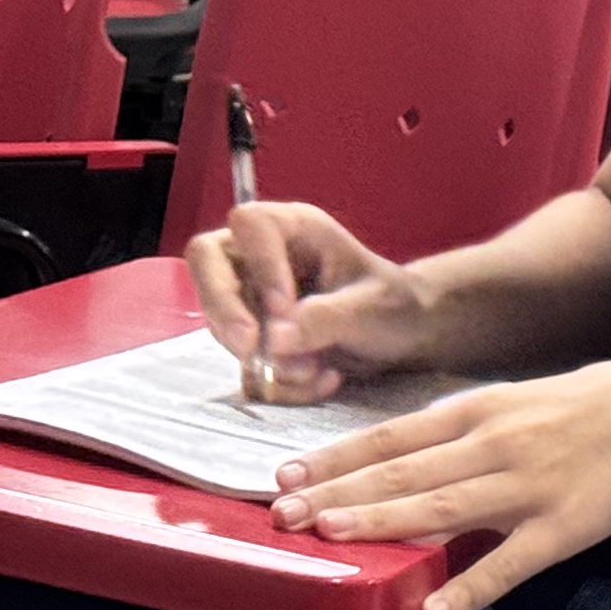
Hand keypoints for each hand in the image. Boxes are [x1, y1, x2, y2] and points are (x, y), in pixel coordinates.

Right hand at [185, 199, 436, 404]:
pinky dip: (278, 383)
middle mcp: (262, 257)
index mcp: (294, 230)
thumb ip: (325, 318)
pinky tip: (321, 380)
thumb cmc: (393, 305)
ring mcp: (252, 297)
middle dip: (226, 312)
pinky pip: (244, 362)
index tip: (283, 309)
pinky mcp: (255, 337)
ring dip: (263, 358)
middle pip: (206, 264)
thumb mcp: (371, 308)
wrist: (404, 336)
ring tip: (317, 369)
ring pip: (220, 322)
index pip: (248, 226)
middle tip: (252, 348)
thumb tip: (275, 339)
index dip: (258, 267)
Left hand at [267, 359, 610, 609]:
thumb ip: (455, 431)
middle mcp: (492, 445)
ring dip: (384, 522)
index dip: (336, 458)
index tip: (286, 474)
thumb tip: (395, 456)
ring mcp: (525, 488)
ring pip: (442, 507)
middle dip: (340, 493)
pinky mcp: (560, 529)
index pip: (391, 437)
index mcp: (476, 412)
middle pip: (402, 473)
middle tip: (284, 513)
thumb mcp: (511, 402)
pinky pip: (509, 563)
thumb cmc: (580, 409)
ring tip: (333, 535)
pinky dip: (470, 586)